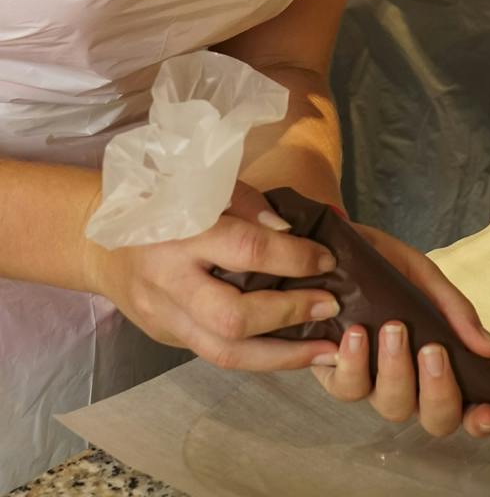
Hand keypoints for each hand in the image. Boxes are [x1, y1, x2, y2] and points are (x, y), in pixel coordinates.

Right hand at [84, 181, 341, 371]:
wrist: (102, 241)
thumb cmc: (168, 204)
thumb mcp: (205, 187)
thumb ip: (249, 205)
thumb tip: (292, 230)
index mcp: (183, 232)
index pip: (246, 249)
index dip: (293, 257)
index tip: (327, 259)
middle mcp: (171, 280)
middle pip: (233, 316)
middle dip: (289, 313)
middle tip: (331, 304)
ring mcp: (165, 316)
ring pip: (224, 352)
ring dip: (282, 356)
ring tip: (327, 350)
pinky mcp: (167, 338)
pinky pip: (216, 356)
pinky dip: (260, 357)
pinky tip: (295, 353)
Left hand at [310, 222, 489, 436]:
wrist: (341, 248)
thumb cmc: (391, 269)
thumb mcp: (428, 279)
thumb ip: (457, 312)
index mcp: (441, 364)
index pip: (467, 407)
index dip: (479, 420)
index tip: (486, 410)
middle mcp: (412, 384)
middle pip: (435, 418)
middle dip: (438, 390)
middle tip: (433, 348)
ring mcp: (375, 384)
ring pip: (393, 405)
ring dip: (396, 370)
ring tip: (393, 327)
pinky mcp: (336, 376)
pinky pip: (347, 388)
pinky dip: (353, 364)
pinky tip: (356, 334)